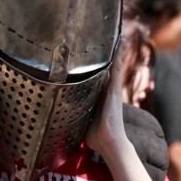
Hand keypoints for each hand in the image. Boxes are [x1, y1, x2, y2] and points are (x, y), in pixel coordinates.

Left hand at [86, 39, 127, 155]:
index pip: (98, 78)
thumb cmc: (97, 137)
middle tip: (112, 38)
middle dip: (110, 55)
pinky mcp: (115, 90)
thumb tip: (60, 119)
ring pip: (114, 66)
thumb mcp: (82, 122)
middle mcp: (108, 92)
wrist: (109, 143)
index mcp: (101, 98)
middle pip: (108, 69)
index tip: (94, 54)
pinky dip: (118, 57)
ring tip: (118, 36)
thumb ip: (75, 116)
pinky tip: (120, 44)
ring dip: (116, 52)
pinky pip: (116, 70)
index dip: (98, 66)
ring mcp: (113, 90)